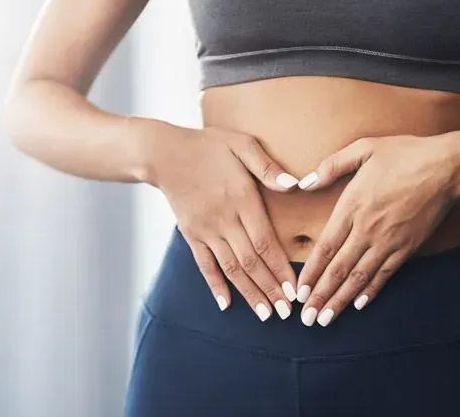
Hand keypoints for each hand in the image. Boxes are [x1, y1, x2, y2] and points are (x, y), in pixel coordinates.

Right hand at [138, 120, 300, 320]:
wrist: (164, 153)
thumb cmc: (209, 145)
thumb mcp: (242, 144)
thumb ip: (268, 167)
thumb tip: (295, 184)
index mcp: (242, 199)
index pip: (265, 241)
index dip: (280, 268)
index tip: (295, 289)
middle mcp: (224, 219)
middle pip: (251, 261)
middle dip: (271, 289)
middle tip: (288, 312)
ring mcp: (206, 229)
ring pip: (231, 268)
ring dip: (249, 293)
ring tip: (266, 314)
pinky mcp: (191, 234)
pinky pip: (204, 265)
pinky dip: (215, 285)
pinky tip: (226, 304)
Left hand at [295, 134, 459, 326]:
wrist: (446, 168)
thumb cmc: (404, 154)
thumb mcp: (363, 149)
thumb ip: (331, 166)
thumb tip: (305, 182)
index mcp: (352, 206)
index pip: (326, 247)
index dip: (311, 272)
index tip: (299, 292)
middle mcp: (367, 229)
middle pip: (339, 269)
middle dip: (321, 296)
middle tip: (307, 319)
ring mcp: (388, 241)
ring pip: (360, 277)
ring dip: (341, 301)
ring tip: (326, 320)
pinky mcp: (407, 247)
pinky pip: (385, 274)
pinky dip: (371, 291)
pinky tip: (359, 304)